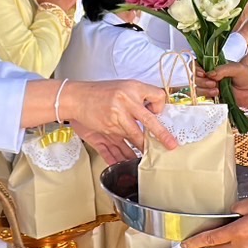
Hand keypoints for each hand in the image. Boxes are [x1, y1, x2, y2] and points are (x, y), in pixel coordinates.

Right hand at [62, 79, 177, 159]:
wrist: (76, 97)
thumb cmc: (101, 92)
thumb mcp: (124, 87)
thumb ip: (138, 98)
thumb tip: (154, 112)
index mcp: (132, 88)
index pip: (157, 97)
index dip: (159, 106)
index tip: (157, 111)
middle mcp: (125, 102)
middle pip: (149, 121)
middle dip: (162, 135)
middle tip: (171, 145)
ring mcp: (116, 117)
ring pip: (135, 137)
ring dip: (143, 147)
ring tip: (149, 153)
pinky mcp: (107, 129)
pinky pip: (120, 144)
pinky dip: (125, 154)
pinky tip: (130, 160)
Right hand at [195, 62, 247, 109]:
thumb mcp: (237, 68)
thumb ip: (223, 69)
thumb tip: (210, 74)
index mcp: (214, 65)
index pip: (197, 64)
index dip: (196, 69)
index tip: (202, 73)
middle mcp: (210, 75)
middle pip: (194, 77)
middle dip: (201, 81)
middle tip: (213, 83)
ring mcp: (210, 86)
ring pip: (197, 87)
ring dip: (204, 89)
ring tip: (216, 89)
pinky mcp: (212, 96)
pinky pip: (203, 97)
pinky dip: (207, 95)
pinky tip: (216, 94)